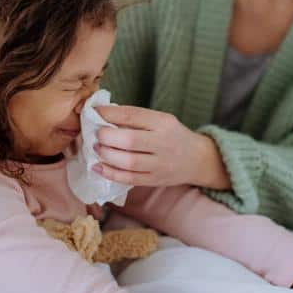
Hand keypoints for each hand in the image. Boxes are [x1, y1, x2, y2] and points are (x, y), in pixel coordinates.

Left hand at [93, 106, 229, 188]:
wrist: (198, 159)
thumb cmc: (173, 136)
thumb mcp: (161, 120)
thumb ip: (137, 119)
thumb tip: (102, 115)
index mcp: (163, 122)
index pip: (133, 115)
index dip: (109, 114)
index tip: (94, 112)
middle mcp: (163, 143)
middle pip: (129, 140)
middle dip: (106, 137)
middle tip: (95, 135)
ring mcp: (160, 164)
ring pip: (128, 162)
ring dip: (106, 155)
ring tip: (96, 149)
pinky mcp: (155, 179)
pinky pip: (129, 179)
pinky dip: (110, 173)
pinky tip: (98, 167)